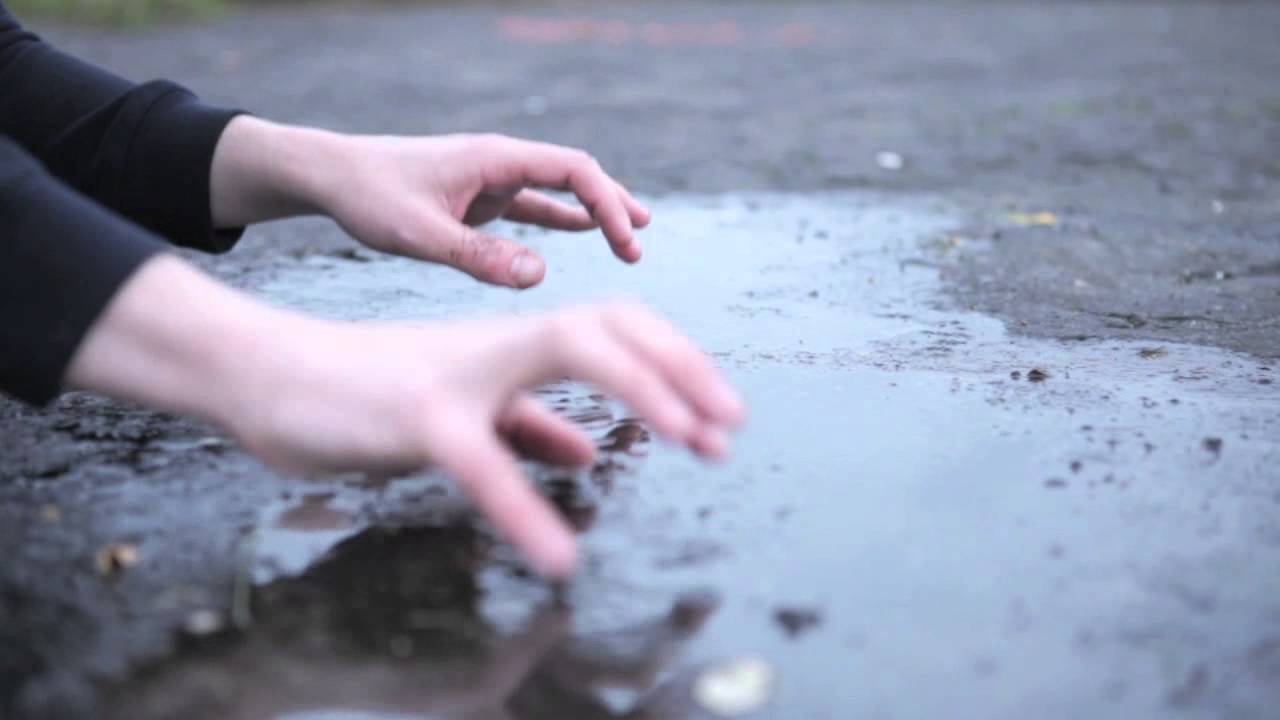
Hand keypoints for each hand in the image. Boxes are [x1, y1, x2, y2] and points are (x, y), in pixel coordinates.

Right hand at [68, 257, 744, 577]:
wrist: (275, 376)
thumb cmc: (370, 392)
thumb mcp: (465, 408)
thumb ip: (527, 424)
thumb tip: (588, 452)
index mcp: (511, 348)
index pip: (612, 329)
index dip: (674, 362)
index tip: (719, 413)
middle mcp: (498, 347)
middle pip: (609, 325)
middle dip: (681, 367)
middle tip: (731, 424)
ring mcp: (460, 375)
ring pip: (567, 352)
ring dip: (641, 392)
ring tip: (693, 442)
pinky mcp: (414, 418)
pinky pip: (480, 459)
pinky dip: (523, 505)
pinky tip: (558, 557)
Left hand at [211, 119, 650, 287]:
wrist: (330, 176)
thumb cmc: (370, 198)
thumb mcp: (421, 235)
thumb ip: (479, 257)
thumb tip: (540, 274)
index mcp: (493, 158)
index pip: (573, 169)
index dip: (608, 203)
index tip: (626, 242)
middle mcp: (499, 162)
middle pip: (576, 175)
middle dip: (613, 207)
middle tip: (637, 248)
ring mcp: (490, 178)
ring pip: (558, 189)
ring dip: (595, 212)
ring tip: (632, 239)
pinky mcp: (477, 197)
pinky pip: (532, 204)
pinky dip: (561, 217)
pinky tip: (584, 233)